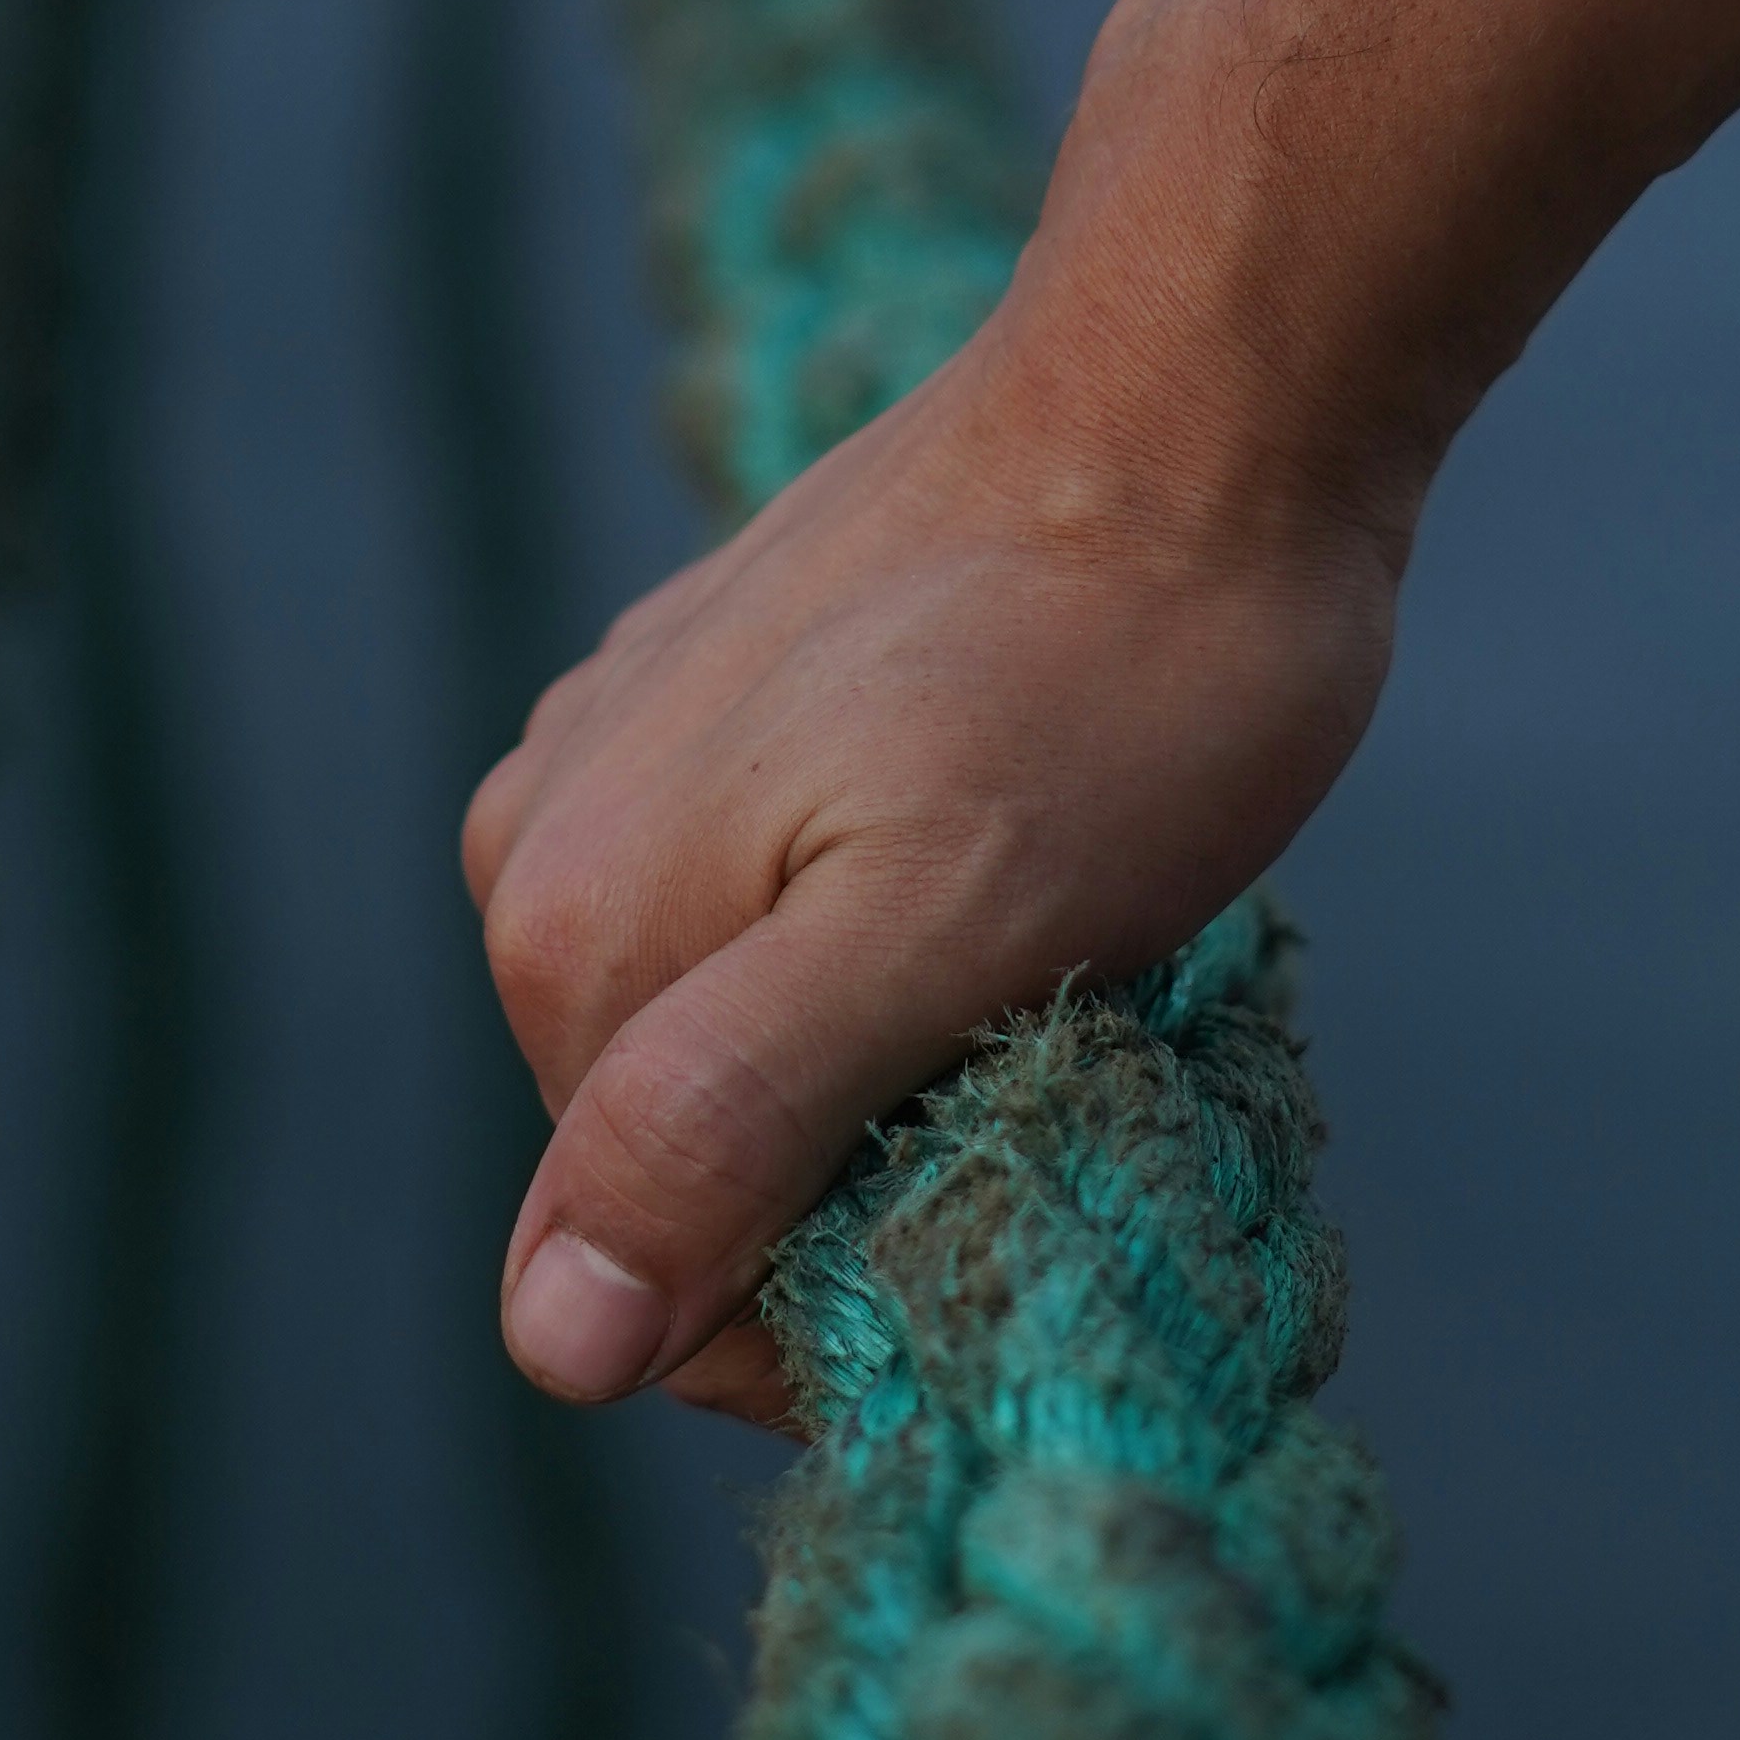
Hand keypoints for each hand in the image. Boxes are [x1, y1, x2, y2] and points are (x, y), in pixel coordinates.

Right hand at [466, 278, 1412, 1421]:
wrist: (1200, 398)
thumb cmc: (1121, 681)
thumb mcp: (950, 937)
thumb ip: (726, 1126)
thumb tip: (547, 1342)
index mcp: (569, 936)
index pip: (642, 1283)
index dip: (833, 1309)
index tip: (1002, 1220)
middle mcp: (539, 847)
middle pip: (677, 1158)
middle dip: (854, 1175)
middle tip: (1046, 1079)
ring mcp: (613, 751)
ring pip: (724, 1036)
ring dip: (873, 1060)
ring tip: (1033, 964)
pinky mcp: (702, 692)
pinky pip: (754, 905)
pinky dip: (871, 939)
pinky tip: (996, 866)